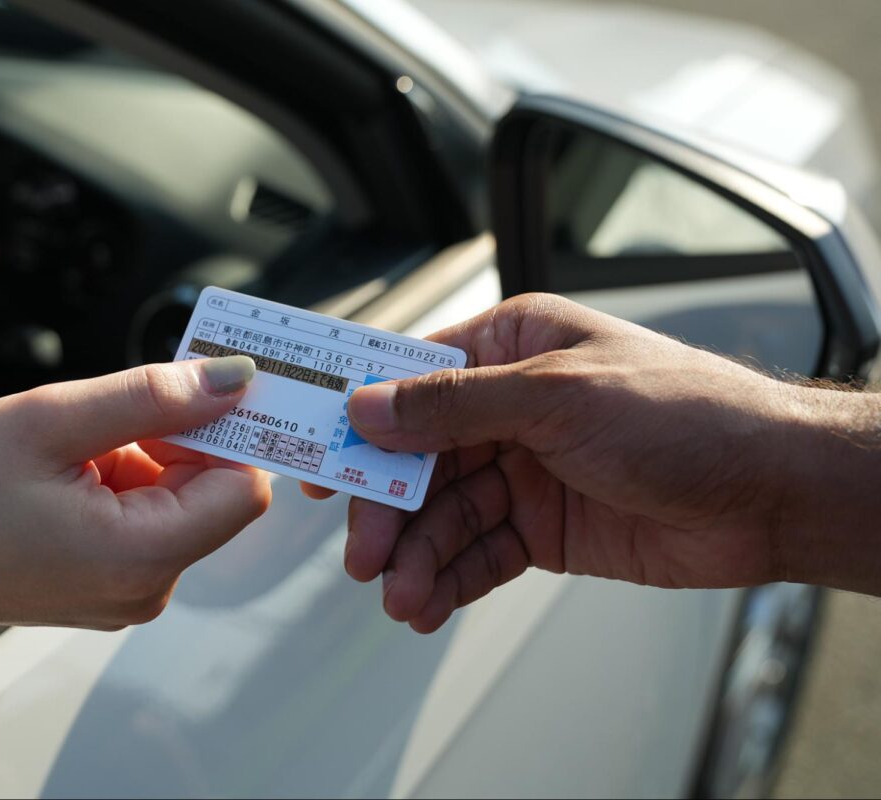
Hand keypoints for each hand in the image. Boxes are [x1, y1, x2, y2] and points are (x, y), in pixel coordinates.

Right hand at [0, 355, 270, 634]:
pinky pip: (146, 518)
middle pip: (214, 492)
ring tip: (72, 449)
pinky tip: (67, 472)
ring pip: (179, 499)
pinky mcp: (109, 585)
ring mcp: (128, 593)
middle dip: (179, 438)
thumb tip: (234, 378)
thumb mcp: (50, 420)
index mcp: (142, 557)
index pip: (245, 487)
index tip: (198, 384)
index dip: (230, 430)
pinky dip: (124, 480)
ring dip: (145, 456)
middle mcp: (147, 589)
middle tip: (115, 406)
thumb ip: (152, 396)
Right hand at [314, 294, 879, 632]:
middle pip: (417, 459)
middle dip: (389, 510)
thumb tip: (368, 408)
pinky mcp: (542, 527)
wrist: (770, 493)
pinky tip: (429, 606)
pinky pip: (479, 552)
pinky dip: (451, 579)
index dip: (359, 421)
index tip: (317, 461)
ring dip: (418, 556)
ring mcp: (523, 468)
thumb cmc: (683, 413)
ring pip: (443, 514)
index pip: (411, 379)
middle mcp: (509, 406)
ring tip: (402, 596)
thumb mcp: (556, 396)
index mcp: (511, 347)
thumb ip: (454, 406)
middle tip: (365, 555)